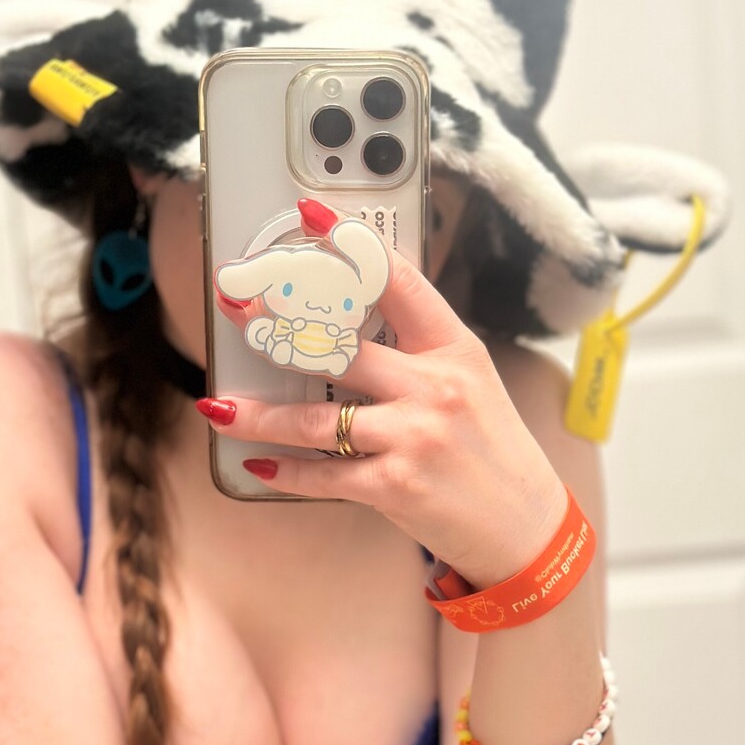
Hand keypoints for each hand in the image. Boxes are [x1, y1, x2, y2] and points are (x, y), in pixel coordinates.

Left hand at [207, 198, 567, 586]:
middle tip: (236, 308)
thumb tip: (349, 322)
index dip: (351, 245)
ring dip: (258, 414)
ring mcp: (413, 437)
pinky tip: (255, 465)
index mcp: (454, 350)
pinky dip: (282, 473)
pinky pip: (322, 475)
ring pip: (313, 419)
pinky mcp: (394, 486)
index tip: (312, 218)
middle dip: (276, 327)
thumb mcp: (470, 382)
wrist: (525, 526)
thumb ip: (418, 351)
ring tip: (220, 405)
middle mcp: (434, 388)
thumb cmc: (491, 449)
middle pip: (338, 347)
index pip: (398, 282)